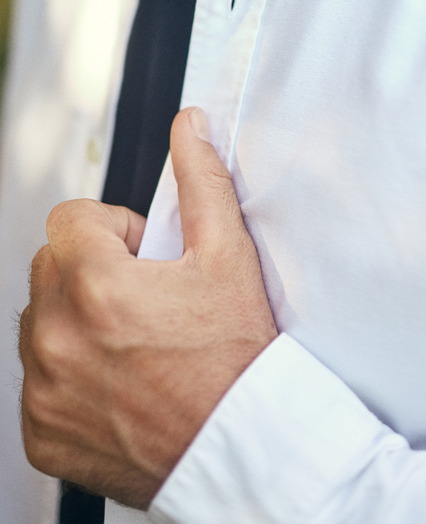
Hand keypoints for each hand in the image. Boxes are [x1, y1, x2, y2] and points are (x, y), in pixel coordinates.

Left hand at [19, 107, 277, 509]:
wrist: (238, 448)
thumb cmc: (236, 357)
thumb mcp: (228, 258)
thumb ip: (202, 182)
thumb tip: (189, 126)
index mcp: (96, 286)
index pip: (68, 220)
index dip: (112, 230)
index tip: (144, 257)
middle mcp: (56, 338)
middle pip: (48, 268)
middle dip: (90, 270)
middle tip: (144, 298)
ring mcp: (43, 391)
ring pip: (39, 322)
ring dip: (75, 320)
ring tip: (132, 342)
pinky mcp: (40, 434)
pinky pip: (37, 381)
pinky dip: (68, 375)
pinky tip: (118, 383)